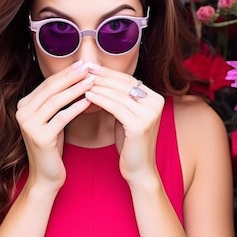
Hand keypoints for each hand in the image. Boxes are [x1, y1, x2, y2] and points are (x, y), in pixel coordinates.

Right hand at [16, 61, 93, 187]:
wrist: (46, 176)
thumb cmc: (53, 147)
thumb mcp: (52, 120)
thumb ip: (56, 101)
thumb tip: (76, 77)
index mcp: (24, 105)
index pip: (47, 83)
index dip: (66, 72)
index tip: (84, 63)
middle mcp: (22, 113)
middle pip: (51, 89)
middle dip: (71, 76)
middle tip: (89, 66)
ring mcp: (29, 125)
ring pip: (56, 101)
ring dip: (76, 88)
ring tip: (93, 80)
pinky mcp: (40, 137)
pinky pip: (61, 118)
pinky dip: (76, 107)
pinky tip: (90, 100)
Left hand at [84, 64, 164, 181]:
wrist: (139, 169)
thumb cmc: (129, 144)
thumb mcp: (126, 116)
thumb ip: (120, 99)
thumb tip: (101, 79)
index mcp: (155, 98)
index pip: (128, 79)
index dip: (108, 72)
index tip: (90, 66)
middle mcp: (156, 103)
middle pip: (123, 84)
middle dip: (102, 76)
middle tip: (83, 68)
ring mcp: (150, 113)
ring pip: (118, 94)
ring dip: (98, 86)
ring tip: (81, 80)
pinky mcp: (140, 124)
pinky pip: (115, 107)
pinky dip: (100, 99)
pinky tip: (87, 95)